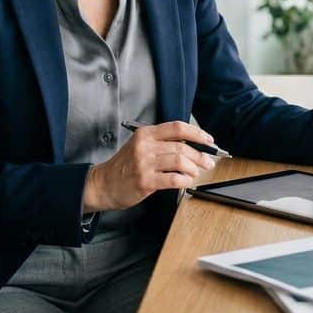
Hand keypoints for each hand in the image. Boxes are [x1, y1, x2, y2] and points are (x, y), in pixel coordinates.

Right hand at [82, 121, 217, 211]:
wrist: (103, 184)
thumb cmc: (124, 167)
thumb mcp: (139, 146)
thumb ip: (161, 143)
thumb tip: (191, 145)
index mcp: (145, 134)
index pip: (177, 128)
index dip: (197, 133)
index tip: (209, 140)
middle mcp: (145, 146)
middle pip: (182, 146)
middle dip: (200, 155)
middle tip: (207, 162)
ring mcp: (144, 164)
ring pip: (180, 161)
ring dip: (193, 168)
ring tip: (195, 173)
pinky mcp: (145, 181)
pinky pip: (173, 179)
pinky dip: (184, 180)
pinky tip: (186, 181)